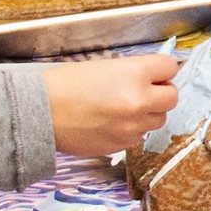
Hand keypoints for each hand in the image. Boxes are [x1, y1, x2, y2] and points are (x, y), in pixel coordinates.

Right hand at [43, 54, 181, 156]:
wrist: (38, 111)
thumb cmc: (65, 84)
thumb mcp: (104, 66)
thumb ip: (134, 72)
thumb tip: (154, 78)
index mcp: (135, 74)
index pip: (170, 68)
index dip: (161, 70)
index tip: (155, 73)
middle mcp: (139, 101)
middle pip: (172, 98)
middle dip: (160, 94)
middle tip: (144, 92)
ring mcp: (131, 126)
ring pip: (157, 120)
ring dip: (146, 114)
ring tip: (122, 109)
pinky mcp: (120, 145)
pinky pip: (137, 137)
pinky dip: (129, 130)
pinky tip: (109, 123)